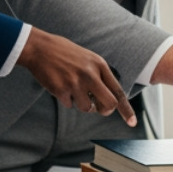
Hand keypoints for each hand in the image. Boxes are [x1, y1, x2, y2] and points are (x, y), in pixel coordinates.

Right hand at [18, 27, 134, 125]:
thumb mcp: (88, 58)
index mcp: (99, 65)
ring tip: (73, 89)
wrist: (40, 48)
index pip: (118, 91)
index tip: (132, 123)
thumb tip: (108, 98)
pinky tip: (60, 85)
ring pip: (87, 108)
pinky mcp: (61, 90)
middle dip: (105, 110)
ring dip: (81, 104)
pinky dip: (66, 99)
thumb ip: (99, 75)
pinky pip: (69, 105)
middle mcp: (90, 75)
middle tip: (97, 107)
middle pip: (108, 104)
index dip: (126, 109)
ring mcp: (76, 83)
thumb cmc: (65, 53)